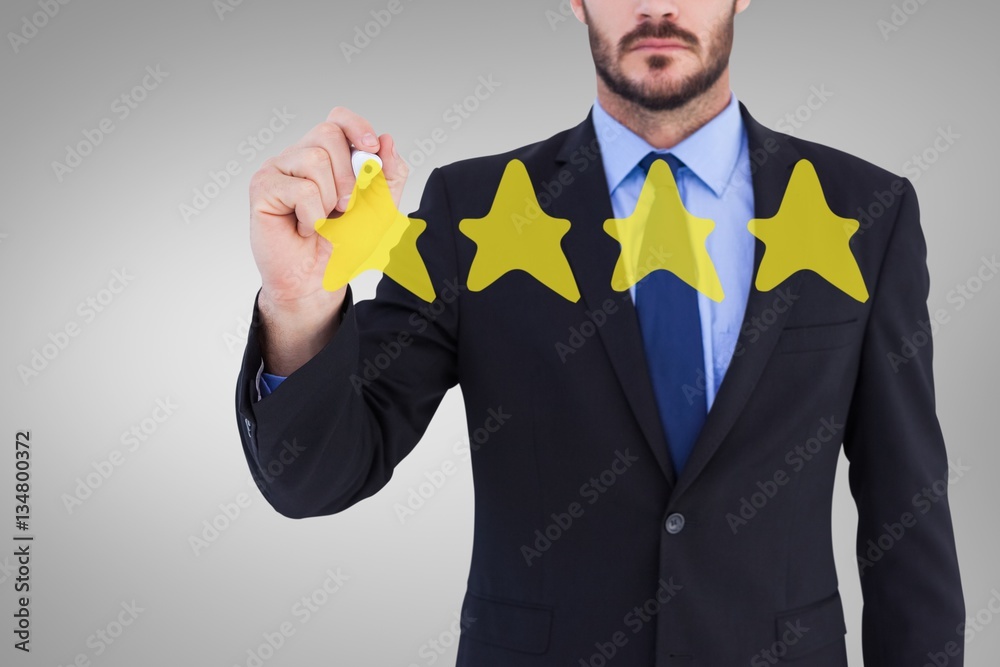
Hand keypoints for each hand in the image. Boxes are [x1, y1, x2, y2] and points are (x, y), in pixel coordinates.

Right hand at [247, 106, 408, 374]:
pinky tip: (305, 228)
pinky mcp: (262, 189)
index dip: (356, 126)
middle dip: (349, 174)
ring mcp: (277, 170)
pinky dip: (313, 215)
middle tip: (346, 207)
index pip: (337, 119)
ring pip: (314, 159)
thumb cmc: (343, 245)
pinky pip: (301, 189)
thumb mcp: (379, 210)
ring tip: (322, 220)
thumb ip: (389, 176)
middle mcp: (298, 156)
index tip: (372, 149)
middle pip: (327, 134)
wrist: (318, 281)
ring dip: (330, 198)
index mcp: (326, 156)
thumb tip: (387, 140)